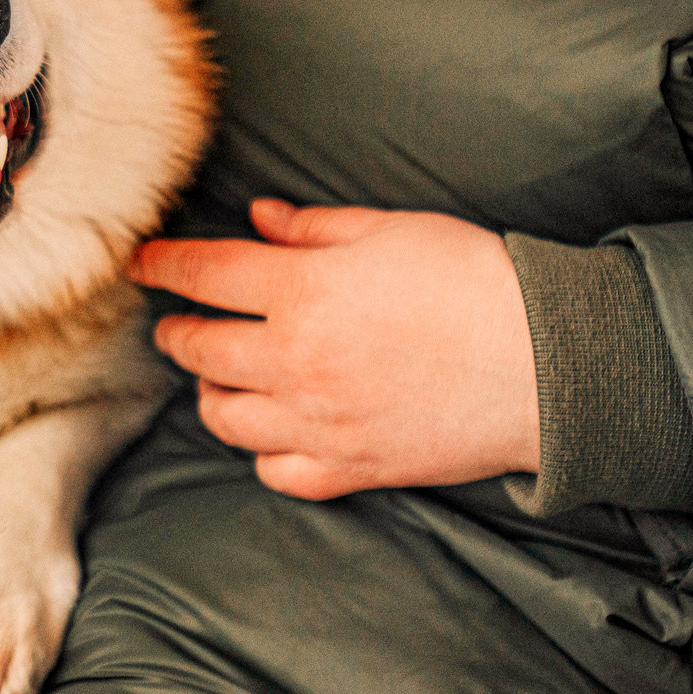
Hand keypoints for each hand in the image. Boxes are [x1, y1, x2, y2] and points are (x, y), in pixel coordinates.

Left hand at [131, 199, 536, 499]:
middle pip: (200, 351)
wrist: (551, 364)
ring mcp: (320, 424)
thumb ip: (314, 229)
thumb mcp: (392, 230)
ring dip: (211, 393)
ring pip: (226, 420)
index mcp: (302, 293)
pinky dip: (263, 454)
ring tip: (220, 377)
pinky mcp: (353, 469)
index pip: (203, 276)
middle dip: (177, 333)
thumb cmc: (475, 282)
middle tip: (176, 324)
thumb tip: (260, 219)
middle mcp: (296, 363)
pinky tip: (272, 431)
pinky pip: (278, 473)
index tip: (141, 264)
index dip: (162, 266)